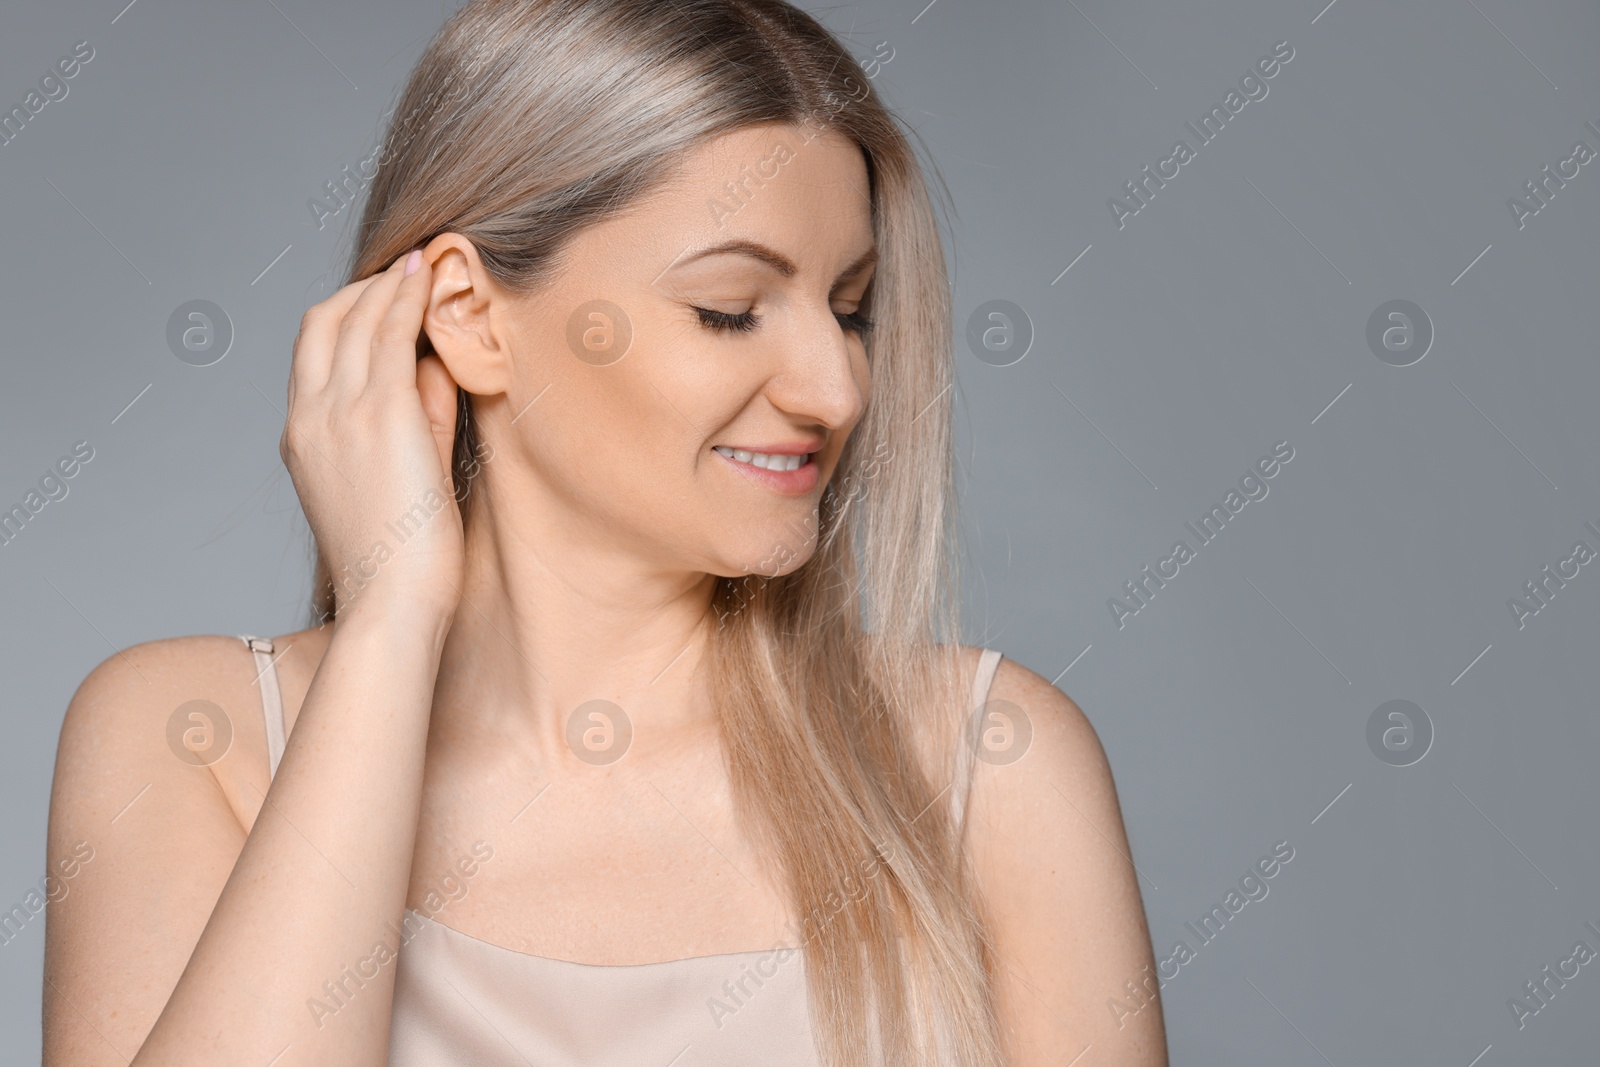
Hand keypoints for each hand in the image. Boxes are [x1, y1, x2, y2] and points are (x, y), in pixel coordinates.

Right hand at [282, 249, 463, 624]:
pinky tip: (433, 275)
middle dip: (367, 287)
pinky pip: (390, 333)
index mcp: (301, 434)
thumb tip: (431, 362)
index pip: (313, 347)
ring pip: (356, 318)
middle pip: (325, 320)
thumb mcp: (401, 471)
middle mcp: (309, 415)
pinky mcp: (379, 414)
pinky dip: (408, 296)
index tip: (387, 293)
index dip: (349, 309)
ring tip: (429, 261)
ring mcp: (339, 412)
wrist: (392, 600)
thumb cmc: (403, 555)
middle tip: (411, 270)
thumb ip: (415, 413)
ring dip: (392, 283)